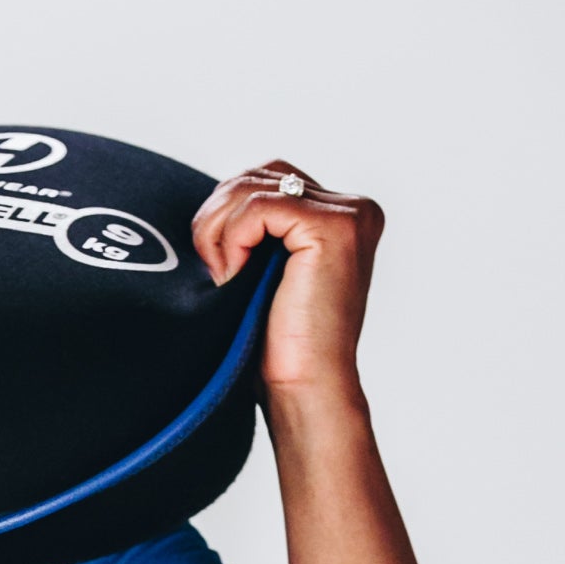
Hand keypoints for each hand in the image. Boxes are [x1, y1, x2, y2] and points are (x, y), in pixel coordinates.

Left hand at [193, 162, 384, 404]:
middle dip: (217, 219)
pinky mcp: (334, 226)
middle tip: (215, 271)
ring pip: (251, 186)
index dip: (225, 217)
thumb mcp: (263, 270)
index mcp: (340, 215)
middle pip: (257, 175)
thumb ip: (253, 227)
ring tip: (224, 276)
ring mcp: (349, 214)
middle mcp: (354, 208)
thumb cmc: (278, 345)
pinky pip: (257, 206)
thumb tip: (210, 197)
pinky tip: (234, 275)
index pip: (264, 180)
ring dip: (218, 231)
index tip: (219, 268)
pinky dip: (232, 239)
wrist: (302, 388)